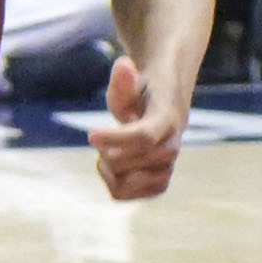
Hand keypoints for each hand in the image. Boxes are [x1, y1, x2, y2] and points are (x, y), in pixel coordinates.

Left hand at [85, 51, 184, 200]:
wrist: (163, 105)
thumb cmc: (140, 91)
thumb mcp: (129, 81)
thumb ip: (124, 79)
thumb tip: (123, 66)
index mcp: (167, 119)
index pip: (142, 137)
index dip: (115, 139)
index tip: (90, 134)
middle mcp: (171, 146)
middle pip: (127, 163)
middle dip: (106, 152)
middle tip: (102, 138)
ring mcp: (166, 167)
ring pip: (127, 185)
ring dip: (109, 171)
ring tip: (108, 154)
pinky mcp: (158, 182)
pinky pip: (131, 196)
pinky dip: (115, 185)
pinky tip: (113, 169)